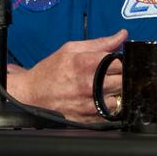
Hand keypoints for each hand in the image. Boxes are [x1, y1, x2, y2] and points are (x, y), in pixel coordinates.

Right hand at [5, 28, 128, 122]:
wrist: (33, 95)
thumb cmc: (51, 70)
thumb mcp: (71, 48)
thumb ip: (100, 43)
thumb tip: (122, 35)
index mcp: (86, 63)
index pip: (120, 62)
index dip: (122, 61)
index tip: (118, 61)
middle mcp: (90, 85)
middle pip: (123, 81)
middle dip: (122, 76)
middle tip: (113, 74)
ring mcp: (91, 105)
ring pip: (121, 98)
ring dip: (118, 92)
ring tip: (107, 88)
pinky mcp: (91, 120)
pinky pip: (113, 114)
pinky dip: (111, 106)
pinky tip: (101, 100)